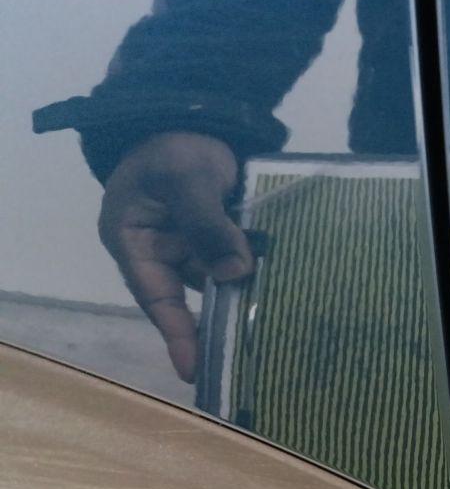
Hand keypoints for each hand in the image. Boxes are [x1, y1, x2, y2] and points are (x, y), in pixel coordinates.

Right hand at [99, 132, 252, 382]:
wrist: (195, 118)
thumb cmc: (175, 146)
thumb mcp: (186, 177)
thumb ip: (207, 222)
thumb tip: (237, 272)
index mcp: (132, 240)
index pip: (155, 296)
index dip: (176, 334)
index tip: (194, 370)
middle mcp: (158, 253)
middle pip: (186, 300)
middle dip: (212, 330)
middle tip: (239, 367)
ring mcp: (187, 249)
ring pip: (214, 285)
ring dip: (238, 303)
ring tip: (266, 340)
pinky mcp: (214, 243)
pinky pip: (232, 268)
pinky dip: (251, 280)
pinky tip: (278, 299)